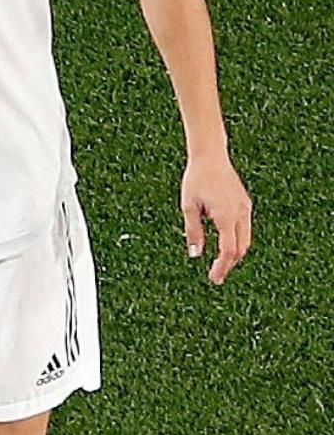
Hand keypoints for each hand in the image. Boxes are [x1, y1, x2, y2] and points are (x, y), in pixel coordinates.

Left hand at [181, 154, 252, 284]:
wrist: (210, 157)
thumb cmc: (196, 180)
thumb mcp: (188, 207)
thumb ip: (193, 232)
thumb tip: (195, 255)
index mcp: (226, 215)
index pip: (229, 250)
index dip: (222, 266)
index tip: (214, 278)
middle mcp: (240, 213)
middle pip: (240, 248)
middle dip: (229, 264)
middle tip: (215, 276)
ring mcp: (245, 208)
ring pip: (245, 240)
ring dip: (233, 253)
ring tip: (219, 264)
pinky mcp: (245, 204)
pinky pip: (244, 228)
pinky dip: (236, 240)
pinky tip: (224, 245)